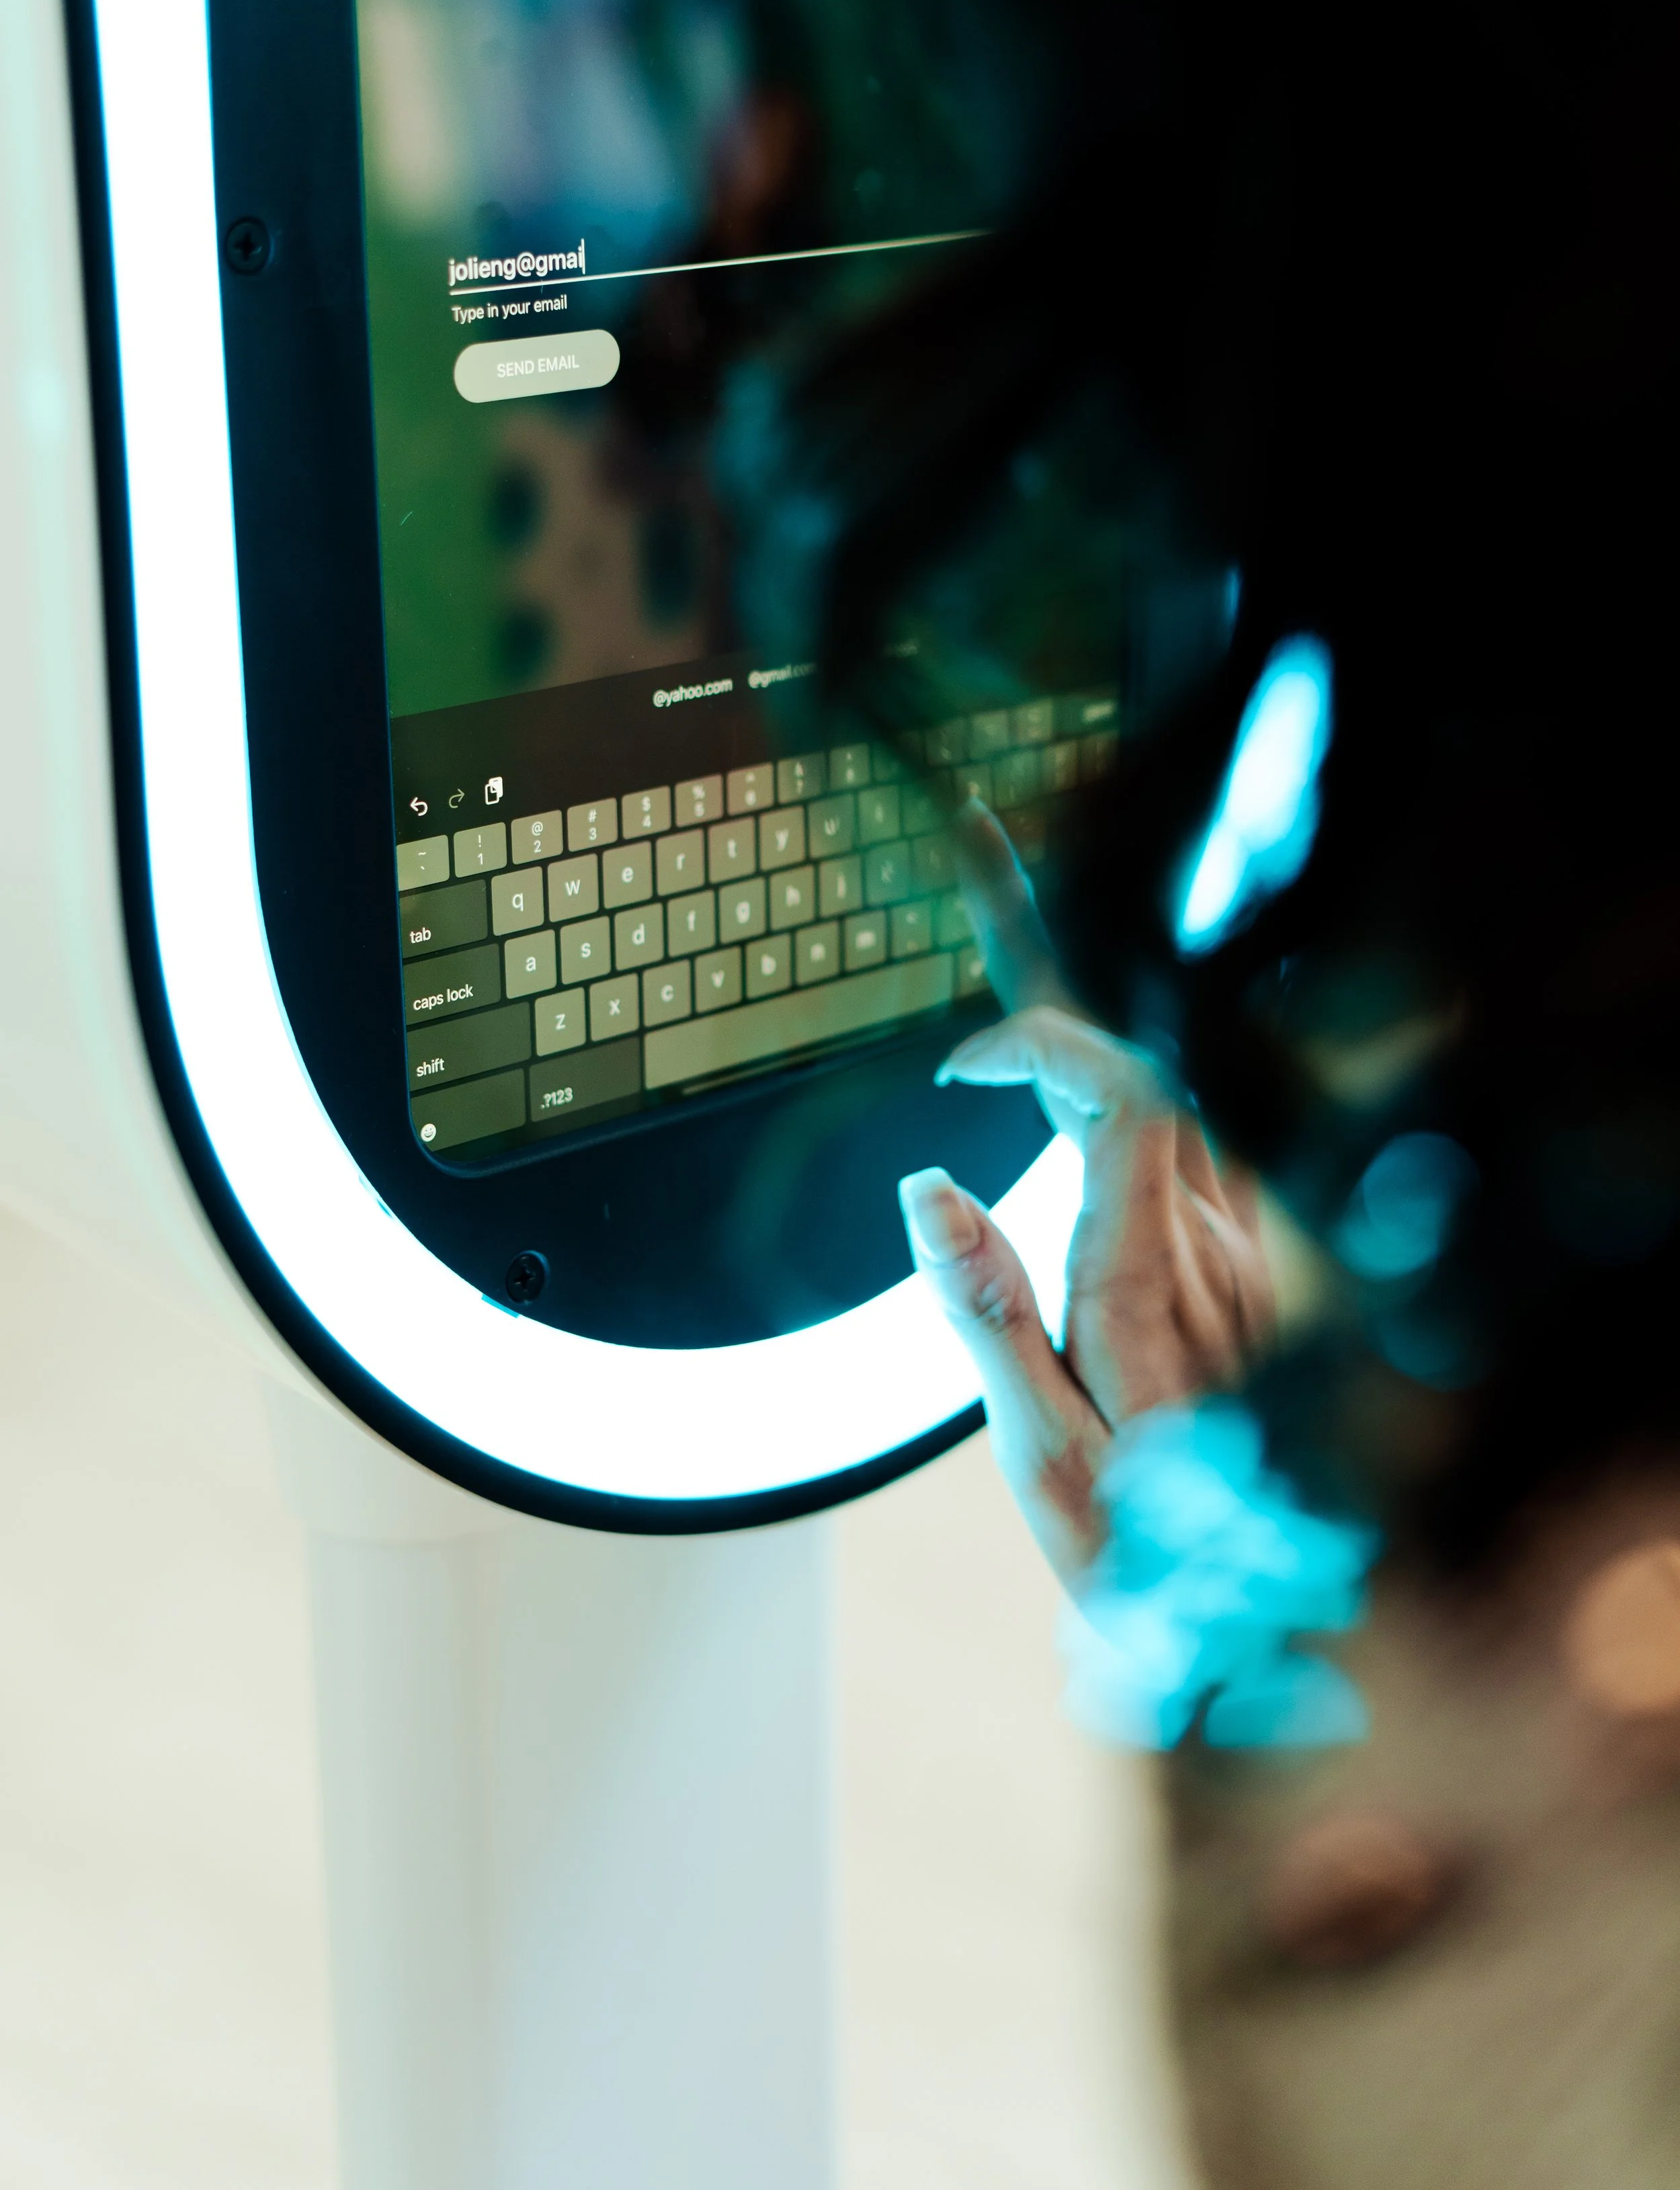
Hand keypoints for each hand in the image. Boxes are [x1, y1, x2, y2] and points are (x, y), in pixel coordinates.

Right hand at [899, 802, 1273, 1586]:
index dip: (1041, 1032)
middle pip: (1141, 1039)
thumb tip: (927, 1183)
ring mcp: (1236, 1241)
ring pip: (1168, 1072)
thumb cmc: (1152, 1555)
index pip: (1117, 1084)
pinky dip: (1114, 1061)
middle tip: (977, 837)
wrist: (1269, 1621)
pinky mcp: (1239, 1260)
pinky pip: (1178, 1123)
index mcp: (1155, 1273)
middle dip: (1052, 934)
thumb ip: (991, 1318)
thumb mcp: (1050, 1463)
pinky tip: (1069, 1051)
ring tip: (1011, 900)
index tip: (963, 1059)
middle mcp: (1212, 1235)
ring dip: (1085, 996)